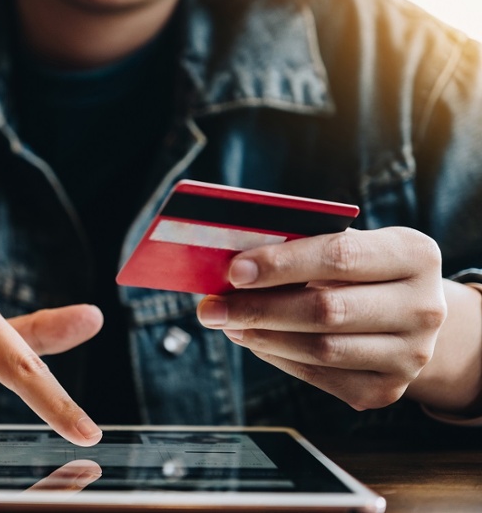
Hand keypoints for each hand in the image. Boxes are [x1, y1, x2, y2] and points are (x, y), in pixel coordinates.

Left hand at [196, 227, 446, 410]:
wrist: (408, 315)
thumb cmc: (363, 270)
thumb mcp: (347, 244)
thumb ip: (301, 246)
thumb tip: (235, 262)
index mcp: (414, 255)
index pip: (339, 256)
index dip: (281, 264)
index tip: (234, 270)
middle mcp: (423, 308)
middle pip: (326, 310)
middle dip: (258, 308)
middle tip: (211, 307)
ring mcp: (410, 355)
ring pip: (320, 349)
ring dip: (262, 336)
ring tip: (226, 322)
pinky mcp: (386, 390)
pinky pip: (319, 377)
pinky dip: (278, 357)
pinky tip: (254, 339)